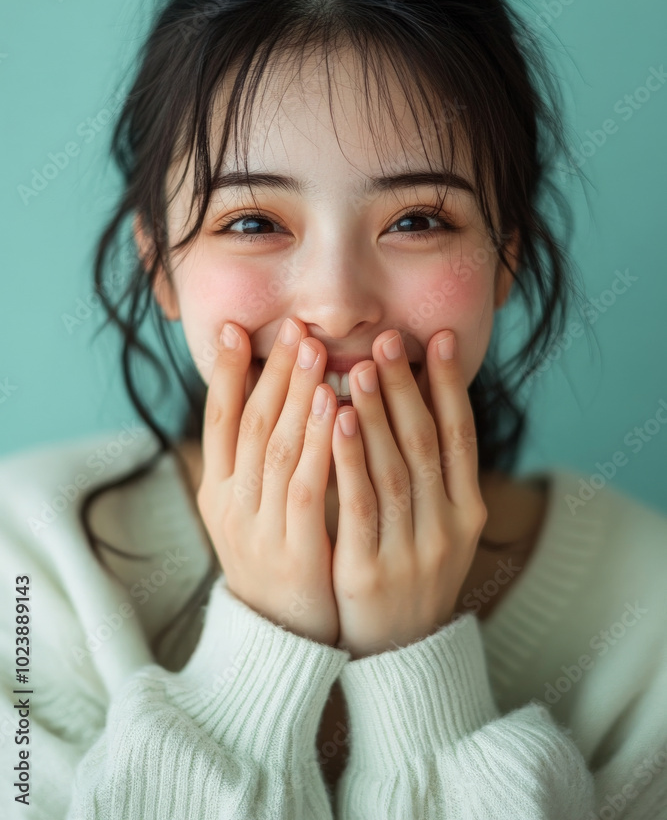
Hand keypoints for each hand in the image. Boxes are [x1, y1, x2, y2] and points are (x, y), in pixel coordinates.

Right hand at [195, 316, 339, 646]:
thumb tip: (276, 394)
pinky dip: (320, 446)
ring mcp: (258, 530)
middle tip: (295, 328)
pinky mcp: (293, 552)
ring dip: (296, 397)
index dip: (228, 374)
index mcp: (217, 491)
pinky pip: (306, 489)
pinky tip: (339, 411)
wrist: (283, 638)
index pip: (218, 420)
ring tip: (314, 353)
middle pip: (251, 425)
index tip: (238, 329)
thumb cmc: (278, 557)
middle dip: (273, 373)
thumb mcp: (253, 509)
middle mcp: (230, 505)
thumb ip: (259, 459)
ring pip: (276, 449)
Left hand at [330, 329, 487, 659]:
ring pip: (394, 468)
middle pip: (426, 444)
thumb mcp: (440, 526)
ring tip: (359, 367)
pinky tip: (337, 421)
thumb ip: (434, 471)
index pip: (462, 435)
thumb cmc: (412, 570)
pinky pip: (358, 504)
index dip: (450, 386)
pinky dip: (350, 459)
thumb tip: (419, 397)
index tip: (436, 339)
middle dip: (407, 387)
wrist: (398, 653)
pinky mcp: (369, 570)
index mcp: (468, 509)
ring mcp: (411, 550)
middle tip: (387, 340)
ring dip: (378, 414)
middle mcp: (447, 526)